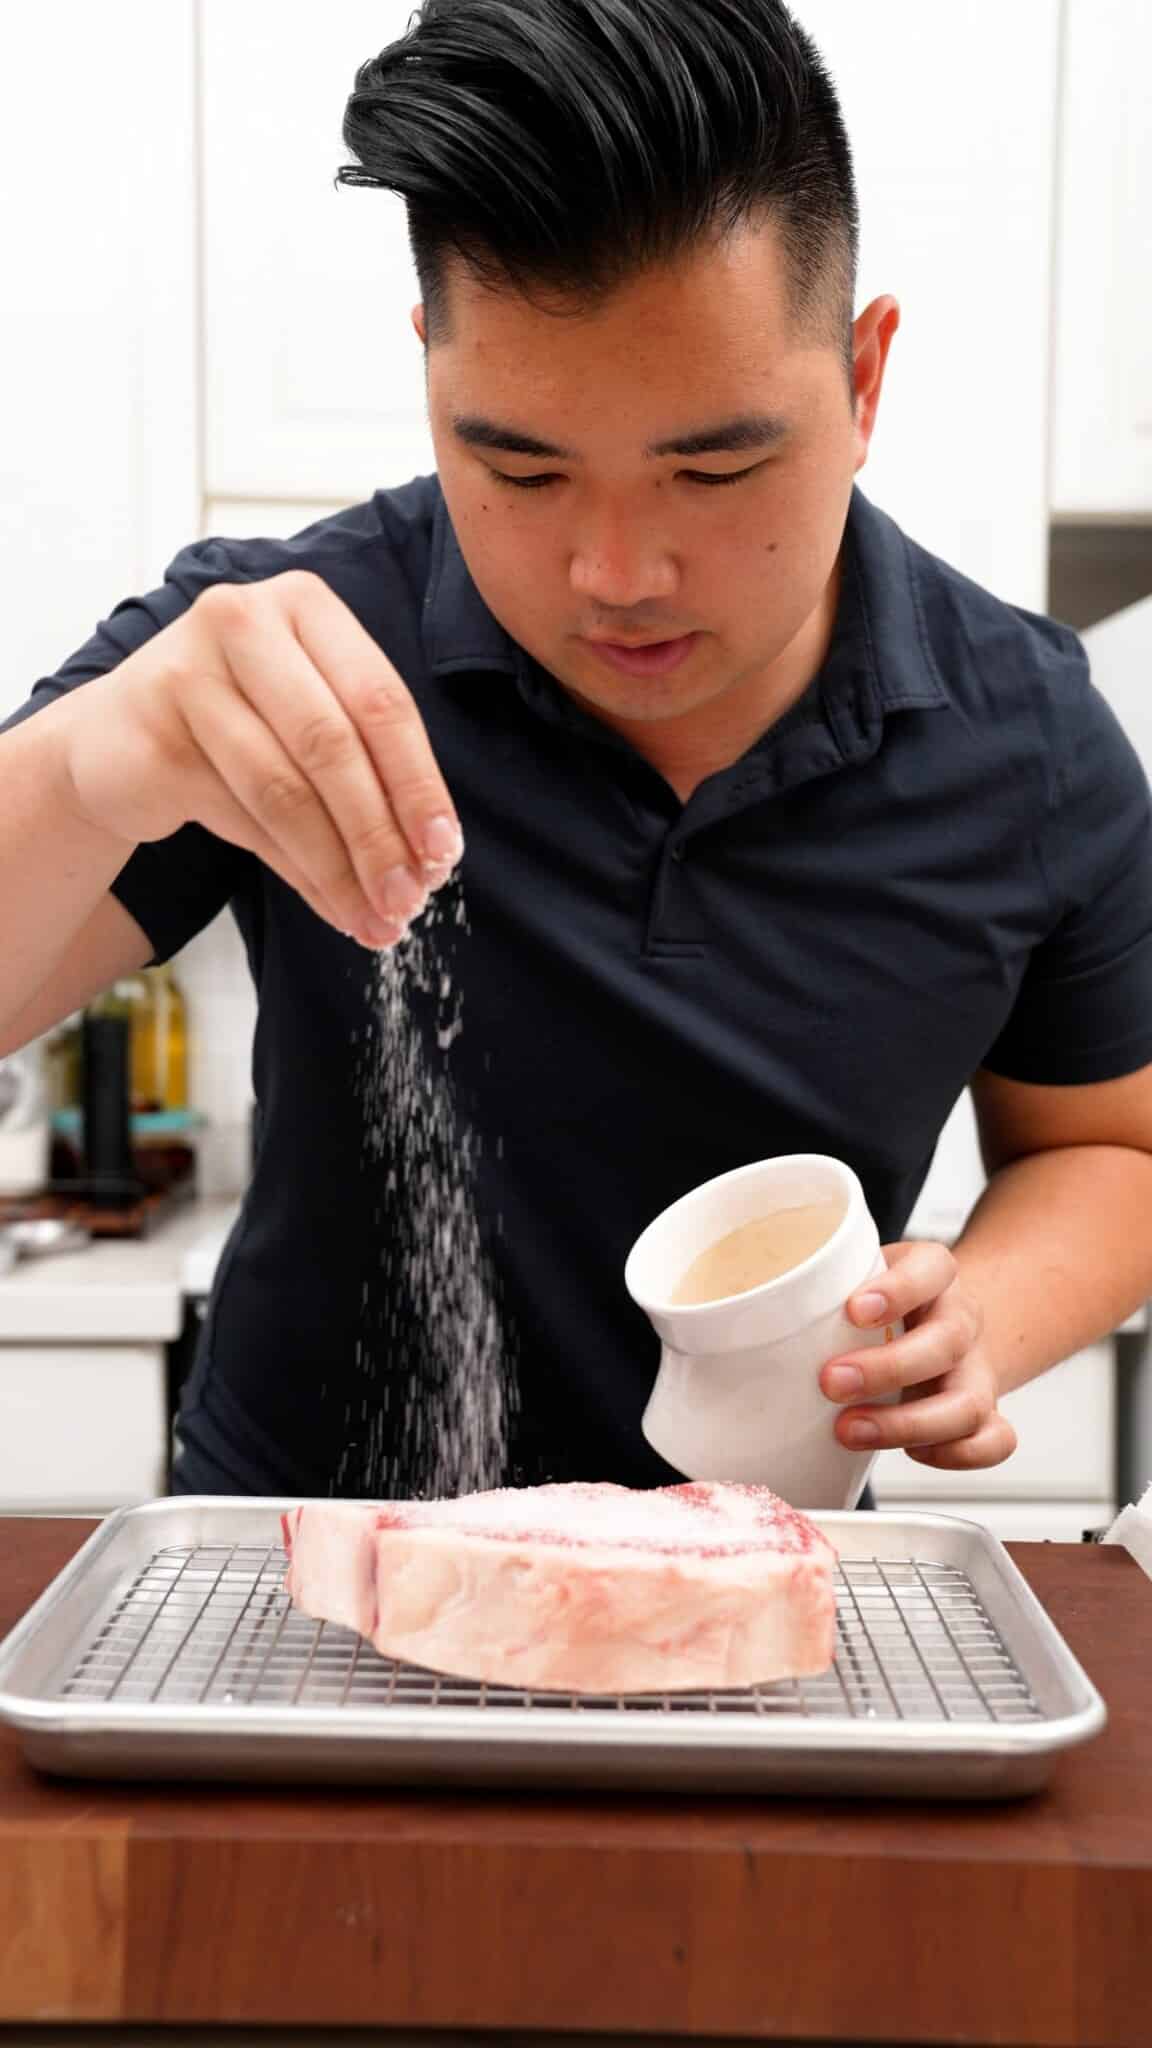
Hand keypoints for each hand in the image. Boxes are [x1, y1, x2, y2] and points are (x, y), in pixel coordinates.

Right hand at [56, 571, 460, 950]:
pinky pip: (242, 818)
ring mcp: (189, 672)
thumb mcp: (307, 720)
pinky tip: (330, 906)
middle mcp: (244, 620)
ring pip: (285, 790)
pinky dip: (297, 873)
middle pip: (332, 743)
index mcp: (304, 603)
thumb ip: (367, 767)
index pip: (379, 699)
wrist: (116, 740)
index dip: (418, 782)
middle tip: (409, 898)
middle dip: (379, 834)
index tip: (445, 851)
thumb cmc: (237, 726)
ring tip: (375, 918)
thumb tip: (431, 859)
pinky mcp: (154, 733)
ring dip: (339, 868)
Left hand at [819, 1240, 1016, 1470]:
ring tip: (849, 1431)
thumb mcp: (856, 1273)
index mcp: (934, 1274)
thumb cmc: (883, 1303)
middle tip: (831, 1382)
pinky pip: (995, 1440)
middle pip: (946, 1341)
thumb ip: (816, 1285)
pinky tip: (911, 1454)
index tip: (855, 1309)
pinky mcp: (985, 1411)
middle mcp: (961, 1319)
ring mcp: (977, 1369)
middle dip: (887, 1369)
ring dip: (907, 1424)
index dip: (900, 1290)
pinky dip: (956, 1455)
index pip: (933, 1269)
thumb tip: (722, 1310)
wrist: (943, 1319)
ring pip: (969, 1401)